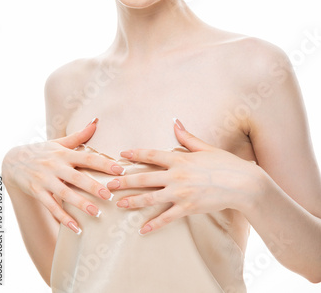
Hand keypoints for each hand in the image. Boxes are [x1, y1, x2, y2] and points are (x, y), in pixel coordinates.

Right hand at [2, 118, 125, 233]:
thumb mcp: (59, 142)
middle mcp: (55, 166)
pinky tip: (77, 228)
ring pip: (65, 194)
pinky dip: (64, 218)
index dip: (104, 163)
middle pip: (77, 177)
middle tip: (110, 196)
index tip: (120, 170)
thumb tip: (96, 121)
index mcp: (64, 153)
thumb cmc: (43, 151)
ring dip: (81, 204)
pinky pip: (52, 207)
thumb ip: (80, 136)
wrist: (13, 160)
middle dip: (93, 186)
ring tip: (96, 213)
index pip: (88, 157)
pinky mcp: (37, 192)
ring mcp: (45, 180)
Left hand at [106, 118, 259, 234]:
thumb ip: (187, 137)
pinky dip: (154, 225)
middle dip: (125, 181)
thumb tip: (175, 122)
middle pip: (144, 178)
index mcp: (180, 159)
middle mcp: (176, 176)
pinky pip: (167, 218)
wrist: (242, 184)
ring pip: (150, 199)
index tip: (120, 155)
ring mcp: (181, 194)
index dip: (134, 155)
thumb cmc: (225, 163)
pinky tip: (142, 230)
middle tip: (109, 183)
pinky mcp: (188, 208)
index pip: (151, 155)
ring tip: (118, 203)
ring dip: (132, 201)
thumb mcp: (205, 148)